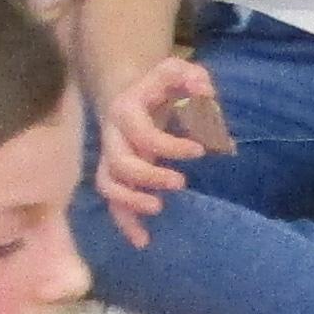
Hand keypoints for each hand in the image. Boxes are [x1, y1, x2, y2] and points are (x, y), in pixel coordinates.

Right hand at [88, 48, 228, 235]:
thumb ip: (192, 76)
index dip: (170, 146)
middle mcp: (112, 136)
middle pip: (120, 164)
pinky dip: (125, 223)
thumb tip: (205, 91)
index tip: (201, 151)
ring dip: (131, 202)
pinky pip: (113, 203)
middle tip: (181, 183)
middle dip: (150, 177)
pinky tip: (143, 241)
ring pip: (108, 186)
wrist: (129, 93)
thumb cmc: (159, 87)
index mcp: (126, 110)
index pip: (143, 134)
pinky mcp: (115, 177)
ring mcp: (110, 158)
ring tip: (159, 208)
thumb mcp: (176, 72)